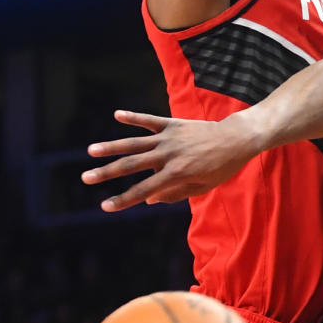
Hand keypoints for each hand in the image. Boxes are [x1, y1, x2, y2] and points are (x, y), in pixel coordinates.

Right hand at [83, 110, 255, 209]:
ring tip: (91, 151)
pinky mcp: (172, 124)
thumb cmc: (221, 168)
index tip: (105, 206)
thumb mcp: (202, 187)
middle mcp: (168, 155)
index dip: (123, 200)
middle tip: (85, 178)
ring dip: (111, 147)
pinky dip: (133, 117)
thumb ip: (175, 193)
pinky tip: (117, 115)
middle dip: (107, 173)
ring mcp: (169, 138)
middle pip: (132, 165)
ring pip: (135, 142)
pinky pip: (149, 120)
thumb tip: (150, 199)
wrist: (236, 140)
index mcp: (176, 174)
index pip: (144, 190)